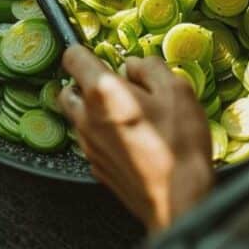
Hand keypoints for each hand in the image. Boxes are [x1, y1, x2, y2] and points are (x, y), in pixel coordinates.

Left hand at [59, 46, 213, 231]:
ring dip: (95, 110)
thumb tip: (134, 64)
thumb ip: (150, 68)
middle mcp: (87, 118)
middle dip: (86, 83)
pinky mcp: (97, 168)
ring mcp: (89, 146)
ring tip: (128, 113)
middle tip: (116, 86)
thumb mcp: (176, 90)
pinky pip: (92, 141)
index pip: (73, 57)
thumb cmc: (179, 143)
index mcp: (103, 93)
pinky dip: (104, 134)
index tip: (99, 54)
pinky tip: (132, 139)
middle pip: (69, 89)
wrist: (179, 198)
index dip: (84, 50)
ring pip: (79, 117)